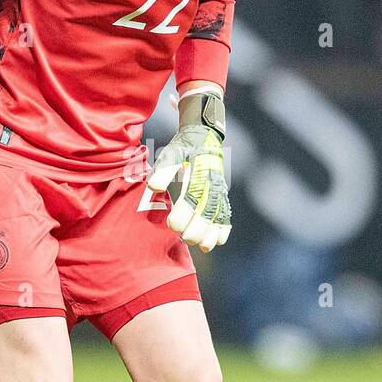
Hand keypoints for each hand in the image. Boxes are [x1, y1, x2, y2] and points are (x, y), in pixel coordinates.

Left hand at [147, 89, 230, 252]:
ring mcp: (220, 188)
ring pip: (219, 212)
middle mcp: (213, 179)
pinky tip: (218, 241)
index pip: (194, 193)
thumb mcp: (172, 151)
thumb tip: (153, 187)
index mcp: (200, 168)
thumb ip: (164, 169)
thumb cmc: (183, 147)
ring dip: (212, 231)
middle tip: (186, 239)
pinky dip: (224, 227)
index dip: (186, 210)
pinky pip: (227, 212)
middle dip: (199, 226)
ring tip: (202, 246)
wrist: (204, 136)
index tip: (172, 224)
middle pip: (209, 207)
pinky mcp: (223, 194)